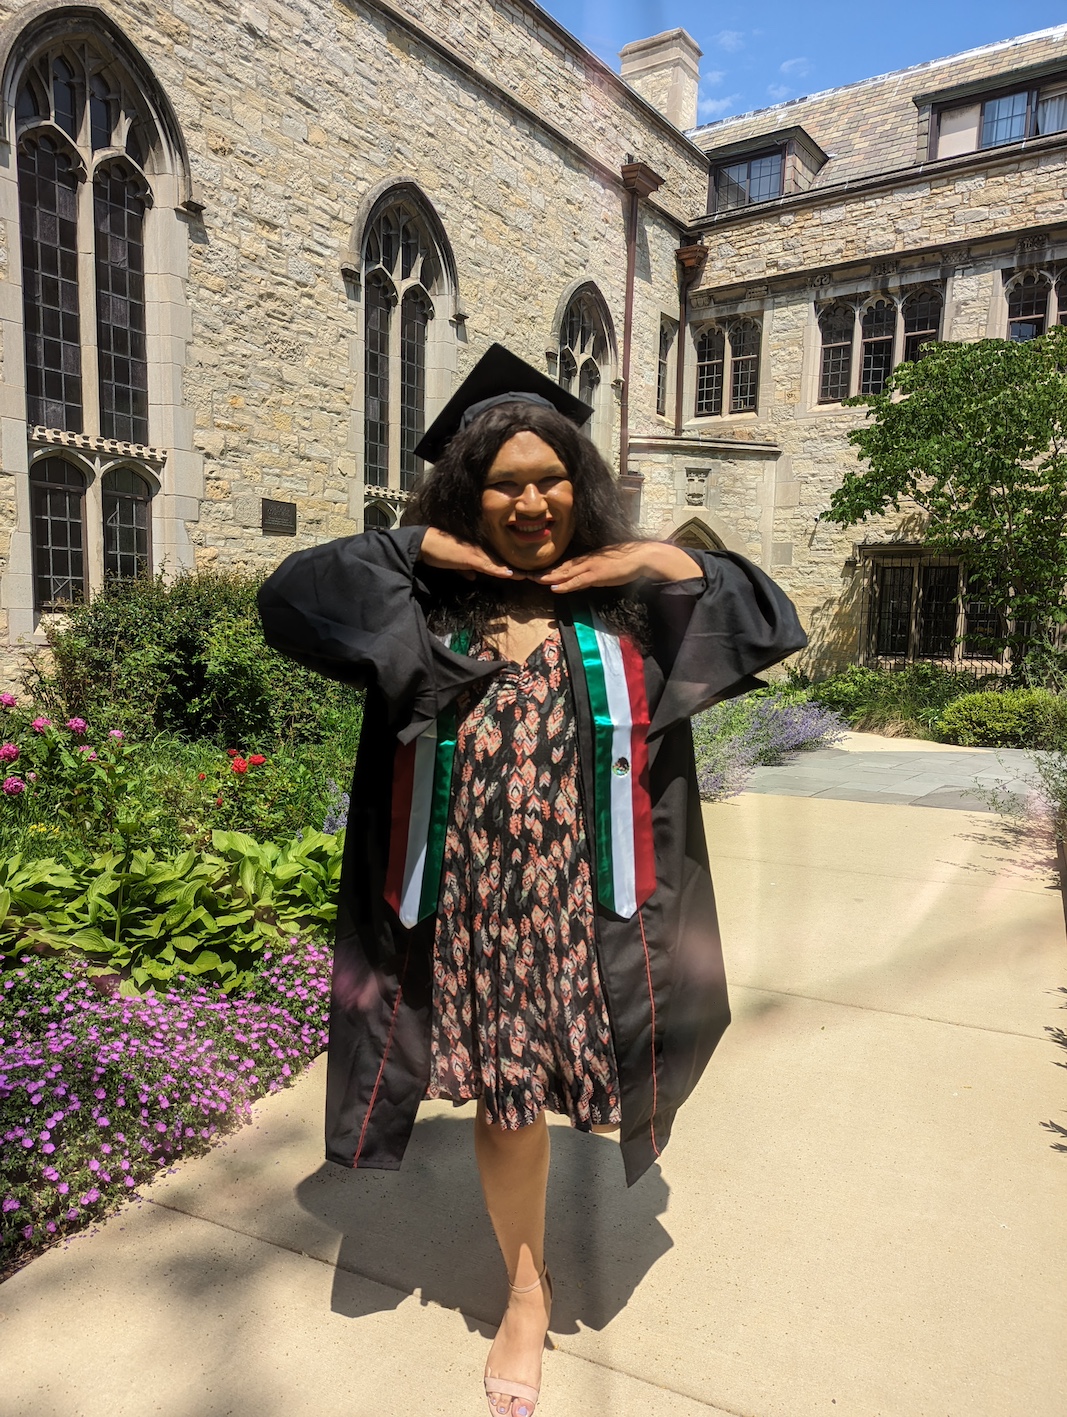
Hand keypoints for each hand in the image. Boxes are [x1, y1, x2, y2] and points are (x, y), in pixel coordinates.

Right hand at [418, 527, 517, 580]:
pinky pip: (487, 565)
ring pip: (498, 563)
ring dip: (512, 571)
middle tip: (533, 575)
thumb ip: (464, 570)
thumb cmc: (438, 552)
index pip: (496, 562)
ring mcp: (475, 553)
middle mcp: (479, 551)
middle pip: (501, 562)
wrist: (425, 543)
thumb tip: (473, 578)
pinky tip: (509, 574)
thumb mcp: (454, 564)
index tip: (521, 574)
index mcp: (476, 553)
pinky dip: (498, 570)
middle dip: (516, 569)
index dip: (508, 568)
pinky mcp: (469, 557)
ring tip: (527, 576)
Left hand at [534, 541, 701, 592]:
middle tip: (526, 575)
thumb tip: (584, 580)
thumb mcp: (607, 567)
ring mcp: (590, 567)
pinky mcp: (597, 574)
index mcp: (587, 559)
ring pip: (565, 573)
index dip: (550, 569)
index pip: (565, 565)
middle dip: (543, 572)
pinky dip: (565, 584)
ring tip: (534, 580)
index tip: (536, 573)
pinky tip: (554, 587)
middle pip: (560, 567)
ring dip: (549, 577)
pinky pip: (578, 581)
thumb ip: (594, 572)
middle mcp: (585, 561)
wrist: (641, 556)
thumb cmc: (627, 561)